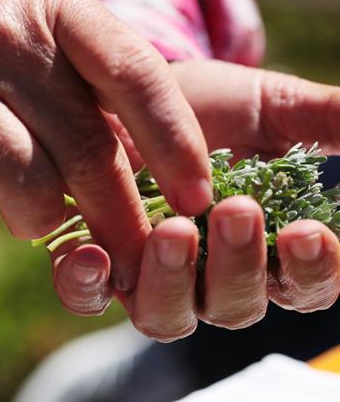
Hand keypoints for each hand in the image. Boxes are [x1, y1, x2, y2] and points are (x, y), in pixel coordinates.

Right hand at [0, 0, 212, 290]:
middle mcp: (6, 42)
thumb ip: (92, 89)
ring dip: (38, 216)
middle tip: (136, 266)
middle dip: (122, 223)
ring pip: (30, 191)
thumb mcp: (46, 35)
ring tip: (31, 203)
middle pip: (91, 155)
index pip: (138, 78)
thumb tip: (140, 173)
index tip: (198, 198)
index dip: (176, 143)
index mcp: (58, 12)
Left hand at [52, 59, 339, 340]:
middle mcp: (205, 274)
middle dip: (238, 269)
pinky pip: (91, 296)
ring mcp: (149, 275)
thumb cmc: (208, 107)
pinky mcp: (100, 264)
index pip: (298, 286)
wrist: (138, 93)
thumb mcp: (268, 108)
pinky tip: (93, 255)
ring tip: (176, 231)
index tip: (307, 233)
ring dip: (173, 282)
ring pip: (166, 315)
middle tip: (236, 211)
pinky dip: (90, 285)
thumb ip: (321, 123)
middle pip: (232, 308)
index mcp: (257, 248)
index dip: (311, 272)